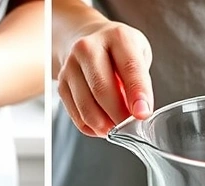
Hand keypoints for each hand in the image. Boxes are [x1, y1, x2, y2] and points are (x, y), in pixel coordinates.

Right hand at [56, 19, 152, 137]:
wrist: (89, 40)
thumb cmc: (119, 51)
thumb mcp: (138, 55)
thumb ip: (139, 81)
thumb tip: (136, 113)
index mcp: (117, 37)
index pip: (129, 67)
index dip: (137, 93)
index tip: (142, 114)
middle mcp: (89, 47)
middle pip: (102, 89)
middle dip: (118, 115)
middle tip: (130, 128)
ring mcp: (71, 65)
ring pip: (86, 105)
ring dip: (103, 124)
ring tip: (116, 129)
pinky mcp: (61, 83)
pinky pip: (75, 114)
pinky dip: (90, 127)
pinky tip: (101, 125)